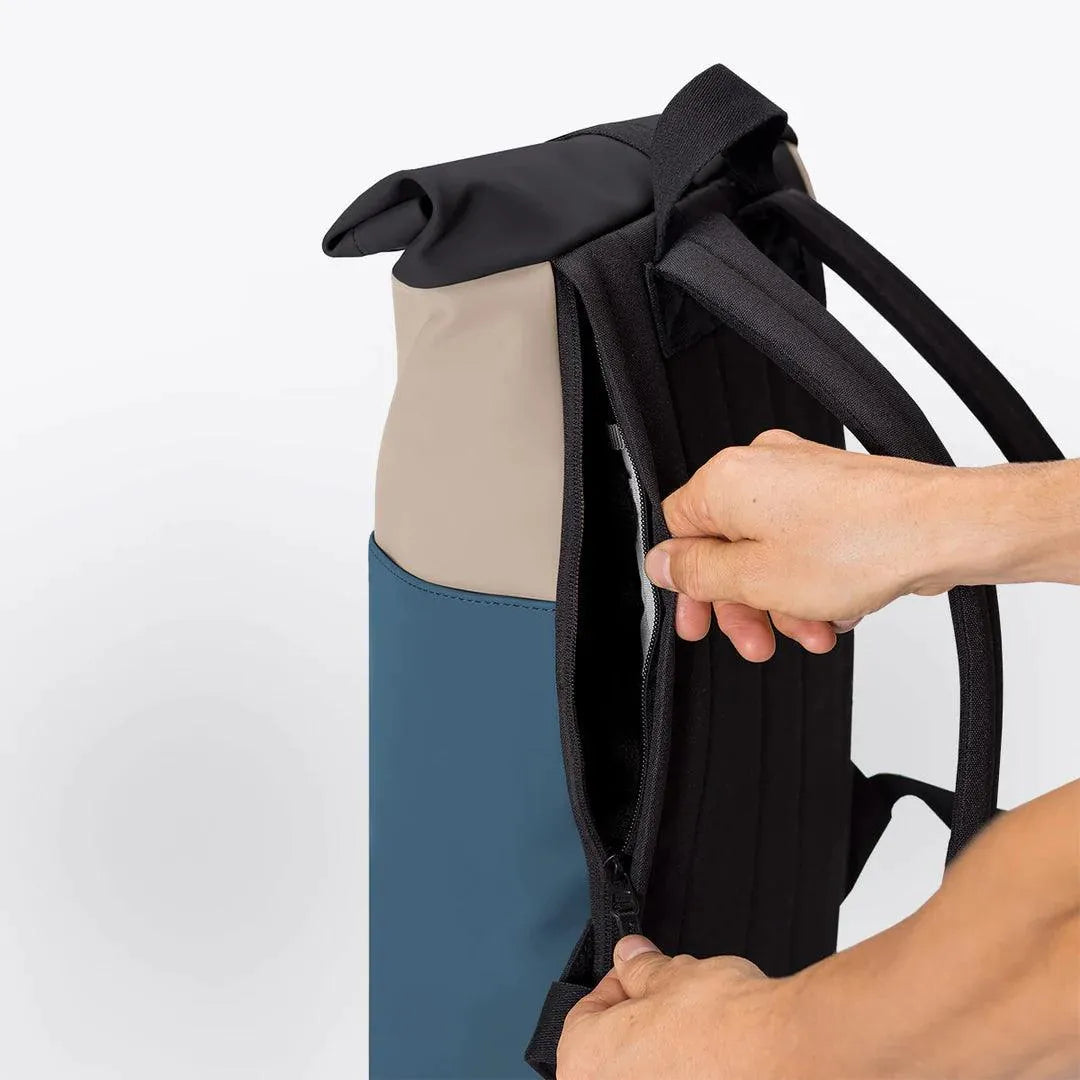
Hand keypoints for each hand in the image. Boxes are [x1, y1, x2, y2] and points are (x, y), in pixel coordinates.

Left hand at [557, 935, 792, 1079]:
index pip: (585, 1013)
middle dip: (643, 1021)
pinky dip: (691, 1072)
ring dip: (667, 1052)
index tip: (638, 974)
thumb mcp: (670, 974)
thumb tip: (630, 956)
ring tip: (698, 1027)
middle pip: (617, 1049)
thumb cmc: (721, 1024)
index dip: (618, 985)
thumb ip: (639, 968)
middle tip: (671, 999)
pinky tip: (713, 1057)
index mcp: (584, 1063)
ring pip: (649, 1072)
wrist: (782, 1055)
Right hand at [644, 429, 957, 660]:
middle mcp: (761, 467)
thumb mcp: (754, 577)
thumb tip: (662, 564)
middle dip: (742, 603)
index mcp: (726, 480)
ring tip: (811, 631)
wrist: (943, 528)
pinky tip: (835, 610)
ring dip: (783, 600)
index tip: (699, 618)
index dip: (688, 583)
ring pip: (769, 551)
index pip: (679, 531)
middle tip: (755, 639)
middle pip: (725, 546)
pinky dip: (812, 581)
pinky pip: (805, 543)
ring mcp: (802, 477)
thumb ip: (696, 573)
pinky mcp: (837, 492)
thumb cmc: (859, 545)